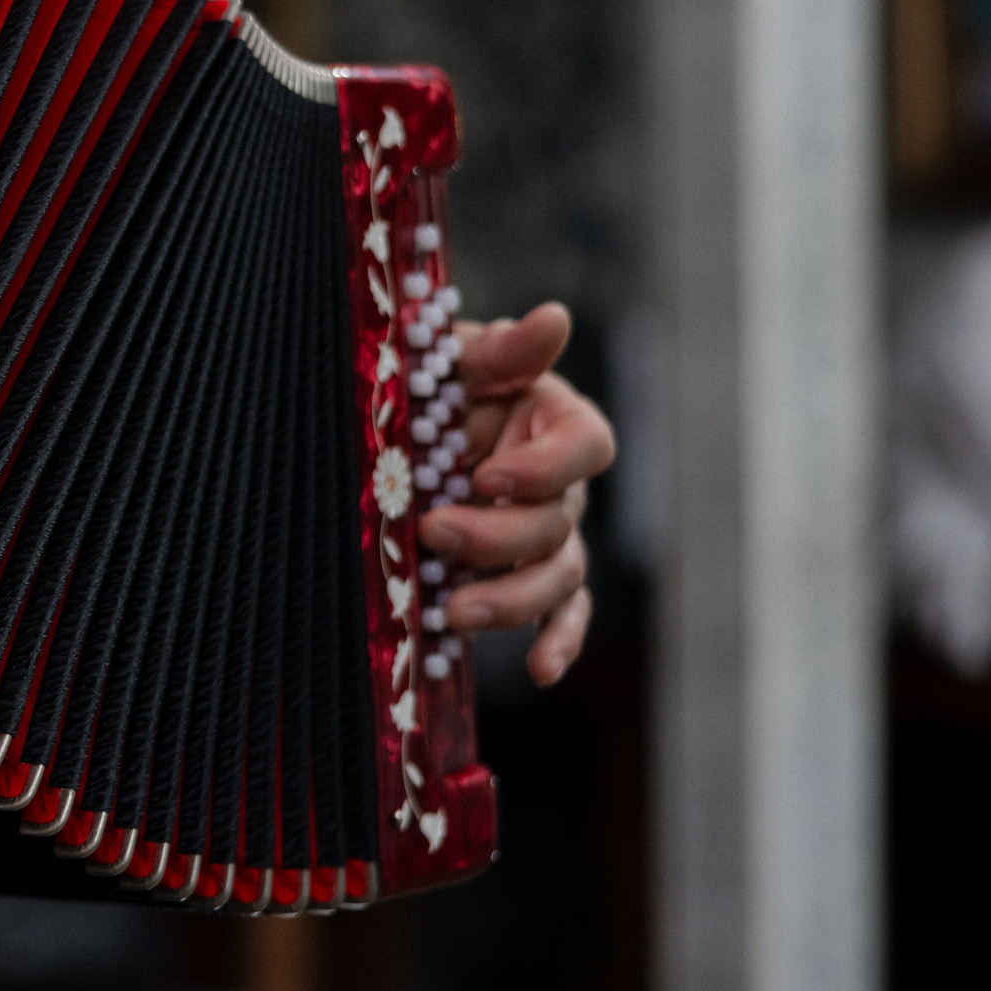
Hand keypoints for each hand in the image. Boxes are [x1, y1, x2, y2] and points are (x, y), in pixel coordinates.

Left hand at [418, 301, 614, 686]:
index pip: (585, 447)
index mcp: (557, 421)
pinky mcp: (534, 578)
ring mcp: (553, 537)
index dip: (544, 467)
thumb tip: (553, 319)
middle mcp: (566, 485)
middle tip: (434, 532)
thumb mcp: (454, 358)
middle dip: (497, 536)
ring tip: (455, 611)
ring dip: (512, 598)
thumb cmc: (435, 383)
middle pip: (558, 523)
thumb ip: (501, 351)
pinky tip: (541, 672)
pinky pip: (563, 614)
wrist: (405, 425)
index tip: (487, 476)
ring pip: (557, 576)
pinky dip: (559, 642)